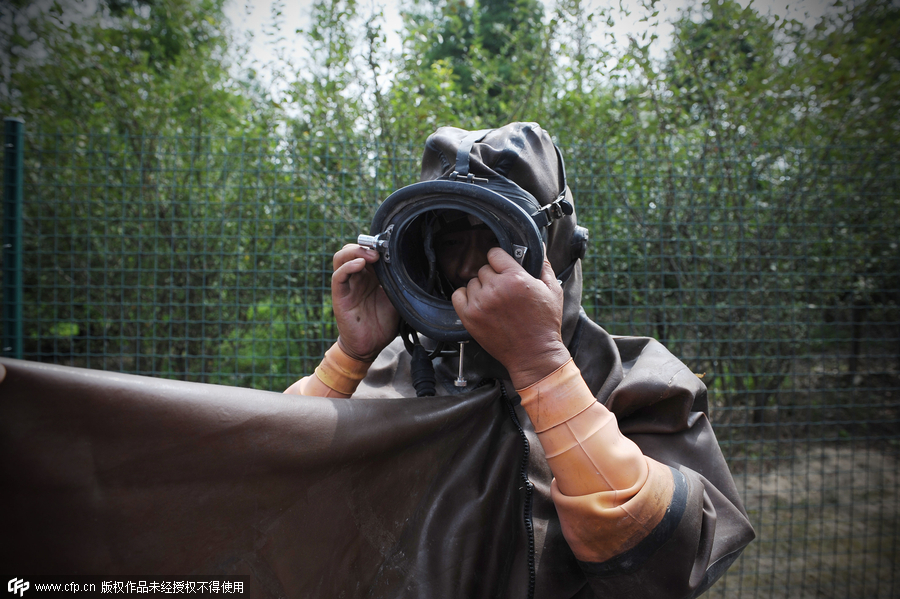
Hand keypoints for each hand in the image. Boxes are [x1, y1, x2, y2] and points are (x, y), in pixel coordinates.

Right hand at [331, 244, 399, 360]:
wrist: (371, 346)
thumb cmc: (382, 323)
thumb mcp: (396, 298)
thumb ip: (397, 282)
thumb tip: (409, 265)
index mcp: (369, 276)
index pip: (366, 251)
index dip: (375, 245)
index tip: (389, 245)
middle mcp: (356, 277)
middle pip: (352, 250)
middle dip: (365, 245)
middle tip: (380, 249)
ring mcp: (347, 285)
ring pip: (341, 258)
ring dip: (355, 251)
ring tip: (371, 255)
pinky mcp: (339, 296)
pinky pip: (338, 276)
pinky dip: (348, 267)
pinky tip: (360, 264)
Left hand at [451, 247, 570, 388]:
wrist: (534, 354)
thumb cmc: (545, 325)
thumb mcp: (553, 291)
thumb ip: (544, 265)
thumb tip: (540, 247)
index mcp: (516, 278)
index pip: (495, 254)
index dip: (500, 260)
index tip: (502, 266)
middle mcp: (495, 289)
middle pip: (483, 269)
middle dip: (493, 277)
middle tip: (503, 289)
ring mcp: (480, 303)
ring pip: (472, 282)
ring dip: (481, 288)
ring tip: (494, 300)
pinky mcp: (470, 317)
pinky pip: (457, 296)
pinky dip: (465, 297)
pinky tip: (478, 303)